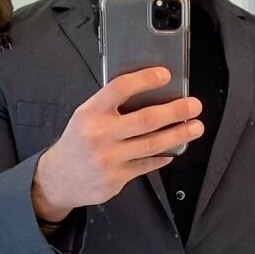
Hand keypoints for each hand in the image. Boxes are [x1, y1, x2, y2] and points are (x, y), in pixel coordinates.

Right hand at [32, 66, 203, 220]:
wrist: (59, 178)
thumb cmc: (78, 142)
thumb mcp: (85, 116)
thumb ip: (111, 106)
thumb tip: (150, 93)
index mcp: (90, 113)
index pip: (120, 88)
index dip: (145, 79)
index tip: (165, 75)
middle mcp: (99, 134)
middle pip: (145, 120)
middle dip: (175, 111)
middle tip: (193, 105)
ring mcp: (108, 159)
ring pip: (152, 144)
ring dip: (178, 135)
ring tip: (195, 127)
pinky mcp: (116, 178)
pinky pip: (147, 165)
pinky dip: (162, 156)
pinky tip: (172, 151)